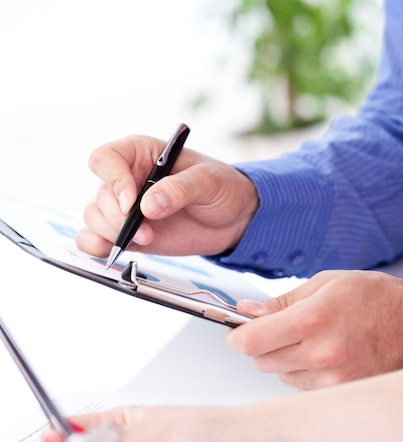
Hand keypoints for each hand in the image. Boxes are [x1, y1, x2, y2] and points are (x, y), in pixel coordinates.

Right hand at [76, 135, 258, 257]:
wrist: (232, 219)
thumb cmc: (221, 188)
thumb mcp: (208, 181)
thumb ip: (180, 189)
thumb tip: (149, 205)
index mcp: (141, 154)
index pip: (106, 159)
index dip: (113, 180)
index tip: (131, 202)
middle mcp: (127, 179)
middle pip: (100, 195)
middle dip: (119, 218)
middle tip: (147, 231)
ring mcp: (125, 208)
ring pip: (95, 217)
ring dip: (113, 233)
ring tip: (147, 239)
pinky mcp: (128, 233)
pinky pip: (95, 238)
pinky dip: (97, 246)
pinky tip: (115, 250)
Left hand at [228, 270, 402, 389]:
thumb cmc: (376, 300)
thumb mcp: (326, 284)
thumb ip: (280, 301)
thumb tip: (246, 311)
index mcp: (313, 320)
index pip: (250, 342)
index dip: (236, 336)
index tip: (236, 332)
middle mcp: (322, 354)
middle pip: (260, 361)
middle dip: (262, 345)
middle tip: (282, 330)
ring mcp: (332, 380)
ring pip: (280, 375)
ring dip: (285, 360)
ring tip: (314, 341)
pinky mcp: (340, 394)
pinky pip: (302, 387)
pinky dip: (304, 373)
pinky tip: (325, 357)